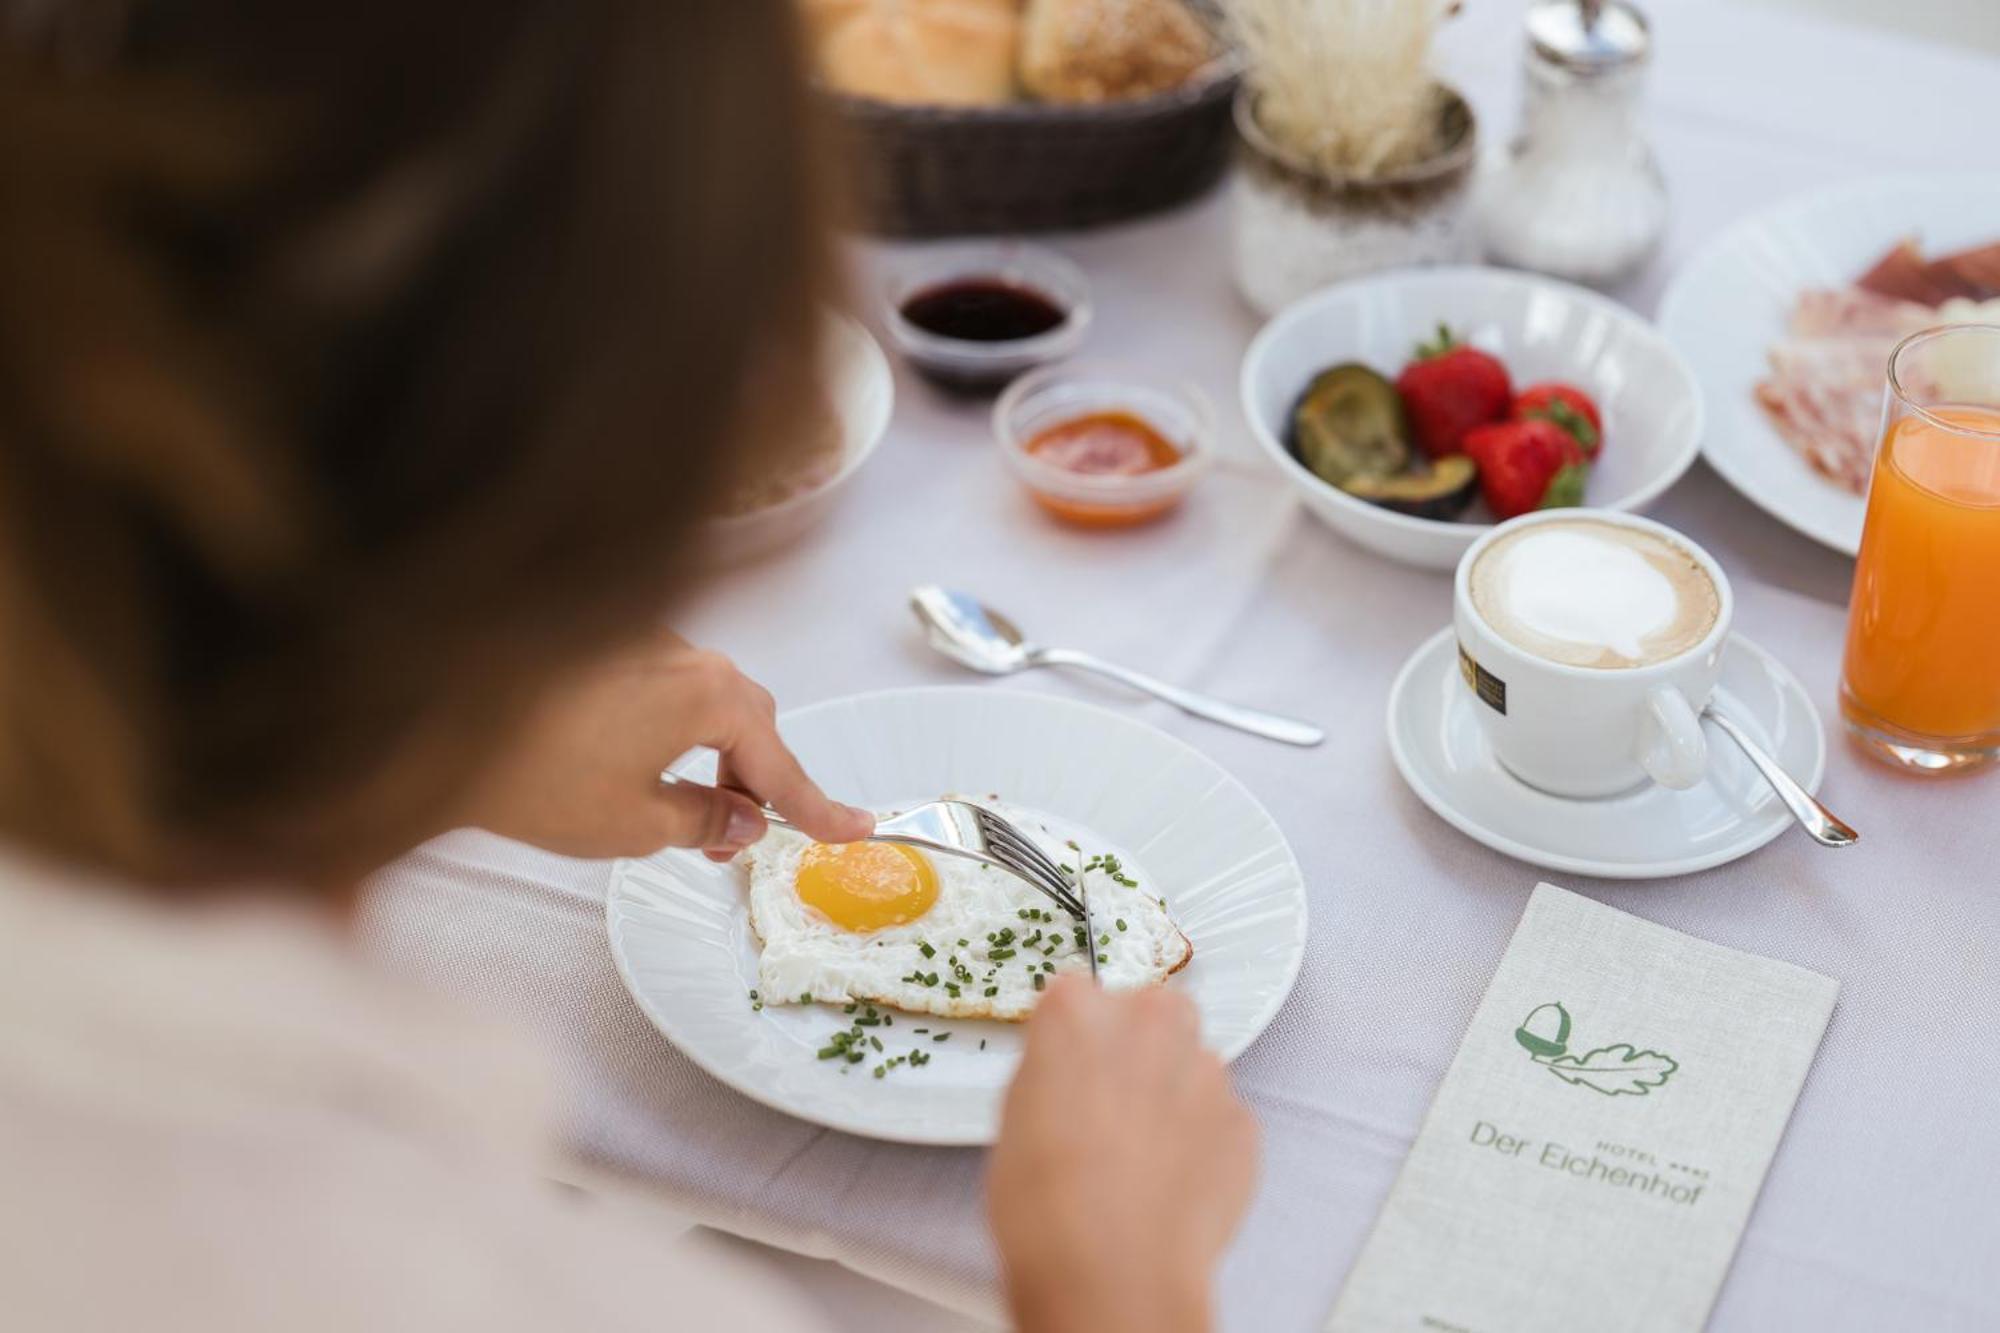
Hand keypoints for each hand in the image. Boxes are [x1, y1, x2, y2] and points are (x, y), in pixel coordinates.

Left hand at [463, 630, 871, 858]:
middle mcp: (683, 652)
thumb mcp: (632, 823)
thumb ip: (703, 820)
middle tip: (730, 839)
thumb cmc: (530, 772)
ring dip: (703, 755)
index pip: (780, 764)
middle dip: (749, 781)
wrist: (424, 717)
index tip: (856, 828)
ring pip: (700, 701)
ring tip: (673, 814)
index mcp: (708, 695)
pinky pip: (659, 685)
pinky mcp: (598, 638)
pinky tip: (626, 765)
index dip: (816, 808)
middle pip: (746, 720)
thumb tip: (740, 820)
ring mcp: (639, 638)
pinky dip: (665, 729)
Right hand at [987, 979, 1257, 1332]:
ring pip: (1191, 1063)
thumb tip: (1068, 1070)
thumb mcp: (1014, 1116)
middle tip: (1110, 1107)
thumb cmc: (1048, 1203)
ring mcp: (1205, 1070)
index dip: (1073, 1036)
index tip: (1069, 1066)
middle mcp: (1149, 1023)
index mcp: (1078, 1011)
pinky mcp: (1242, 1120)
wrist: (1116, 1270)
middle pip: (1150, 1011)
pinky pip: (1220, 1116)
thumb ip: (1051, 1068)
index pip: (1077, 993)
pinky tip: (1171, 1183)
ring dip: (1172, 1094)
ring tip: (1141, 1157)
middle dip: (1136, 1048)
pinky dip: (1202, 1140)